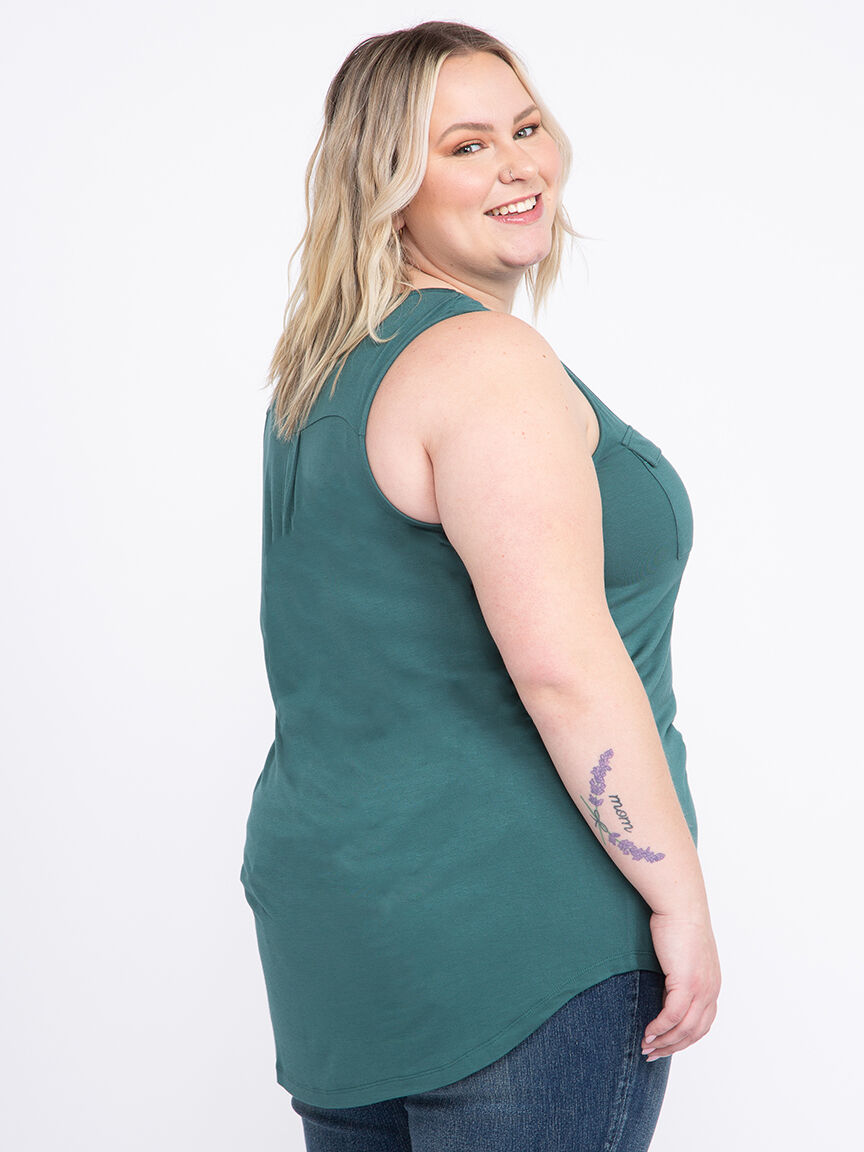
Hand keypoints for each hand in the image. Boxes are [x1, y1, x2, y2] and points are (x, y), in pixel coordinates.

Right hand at [642, 910, 720, 1060]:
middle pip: (694, 1032)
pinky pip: (672, 1016)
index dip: (684, 1039)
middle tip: (652, 1054)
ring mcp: (701, 988)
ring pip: (684, 1029)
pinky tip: (647, 1032)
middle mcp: (711, 990)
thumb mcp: (682, 954)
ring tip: (646, 1047)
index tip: (665, 1045)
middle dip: (673, 1046)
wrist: (679, 904)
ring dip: (664, 1042)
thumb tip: (665, 986)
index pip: (702, 1023)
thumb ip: (679, 972)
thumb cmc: (677, 922)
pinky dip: (659, 1028)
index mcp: (712, 984)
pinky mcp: (686, 983)